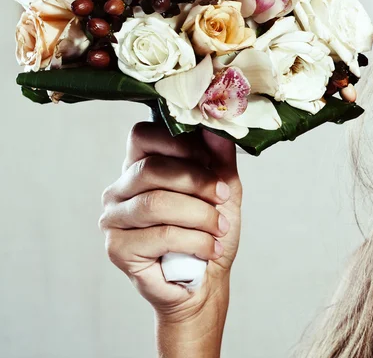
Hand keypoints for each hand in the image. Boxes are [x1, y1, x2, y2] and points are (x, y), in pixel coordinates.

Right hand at [98, 121, 242, 321]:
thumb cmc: (210, 228)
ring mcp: (114, 218)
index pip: (142, 135)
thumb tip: (216, 127)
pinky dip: (195, 240)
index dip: (178, 143)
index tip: (208, 159)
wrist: (206, 280)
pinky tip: (209, 248)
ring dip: (199, 215)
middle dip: (196, 181)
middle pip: (151, 168)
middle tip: (222, 196)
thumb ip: (219, 156)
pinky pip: (160, 235)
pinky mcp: (117, 248)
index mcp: (139, 165)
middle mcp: (120, 188)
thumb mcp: (223, 186)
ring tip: (220, 227)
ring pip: (156, 203)